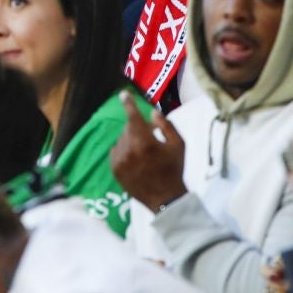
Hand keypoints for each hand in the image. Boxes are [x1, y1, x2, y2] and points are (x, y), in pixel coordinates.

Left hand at [110, 93, 187, 212]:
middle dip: (138, 129)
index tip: (123, 94)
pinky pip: (115, 151)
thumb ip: (166, 125)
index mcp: (145, 141)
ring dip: (131, 140)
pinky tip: (135, 160)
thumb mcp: (178, 145)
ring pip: (122, 140)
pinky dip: (123, 151)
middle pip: (129, 128)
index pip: (133, 116)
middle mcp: (128, 149)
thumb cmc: (174, 170)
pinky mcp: (114, 169)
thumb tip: (152, 112)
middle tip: (150, 138)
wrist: (164, 198)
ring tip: (144, 154)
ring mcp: (119, 160)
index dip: (128, 103)